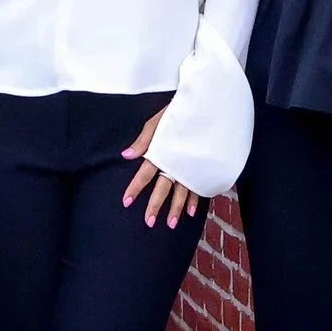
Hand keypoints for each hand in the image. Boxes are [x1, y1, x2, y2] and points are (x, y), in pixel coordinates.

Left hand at [119, 108, 202, 228]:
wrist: (206, 106)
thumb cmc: (178, 113)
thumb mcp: (157, 122)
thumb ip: (143, 140)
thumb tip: (126, 155)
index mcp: (162, 152)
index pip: (145, 174)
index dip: (135, 188)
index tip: (126, 202)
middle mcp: (177, 163)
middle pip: (164, 188)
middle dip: (156, 206)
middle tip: (149, 222)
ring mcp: (192, 167)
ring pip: (183, 192)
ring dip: (176, 209)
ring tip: (170, 224)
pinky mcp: (203, 167)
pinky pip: (199, 187)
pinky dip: (196, 200)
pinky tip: (191, 212)